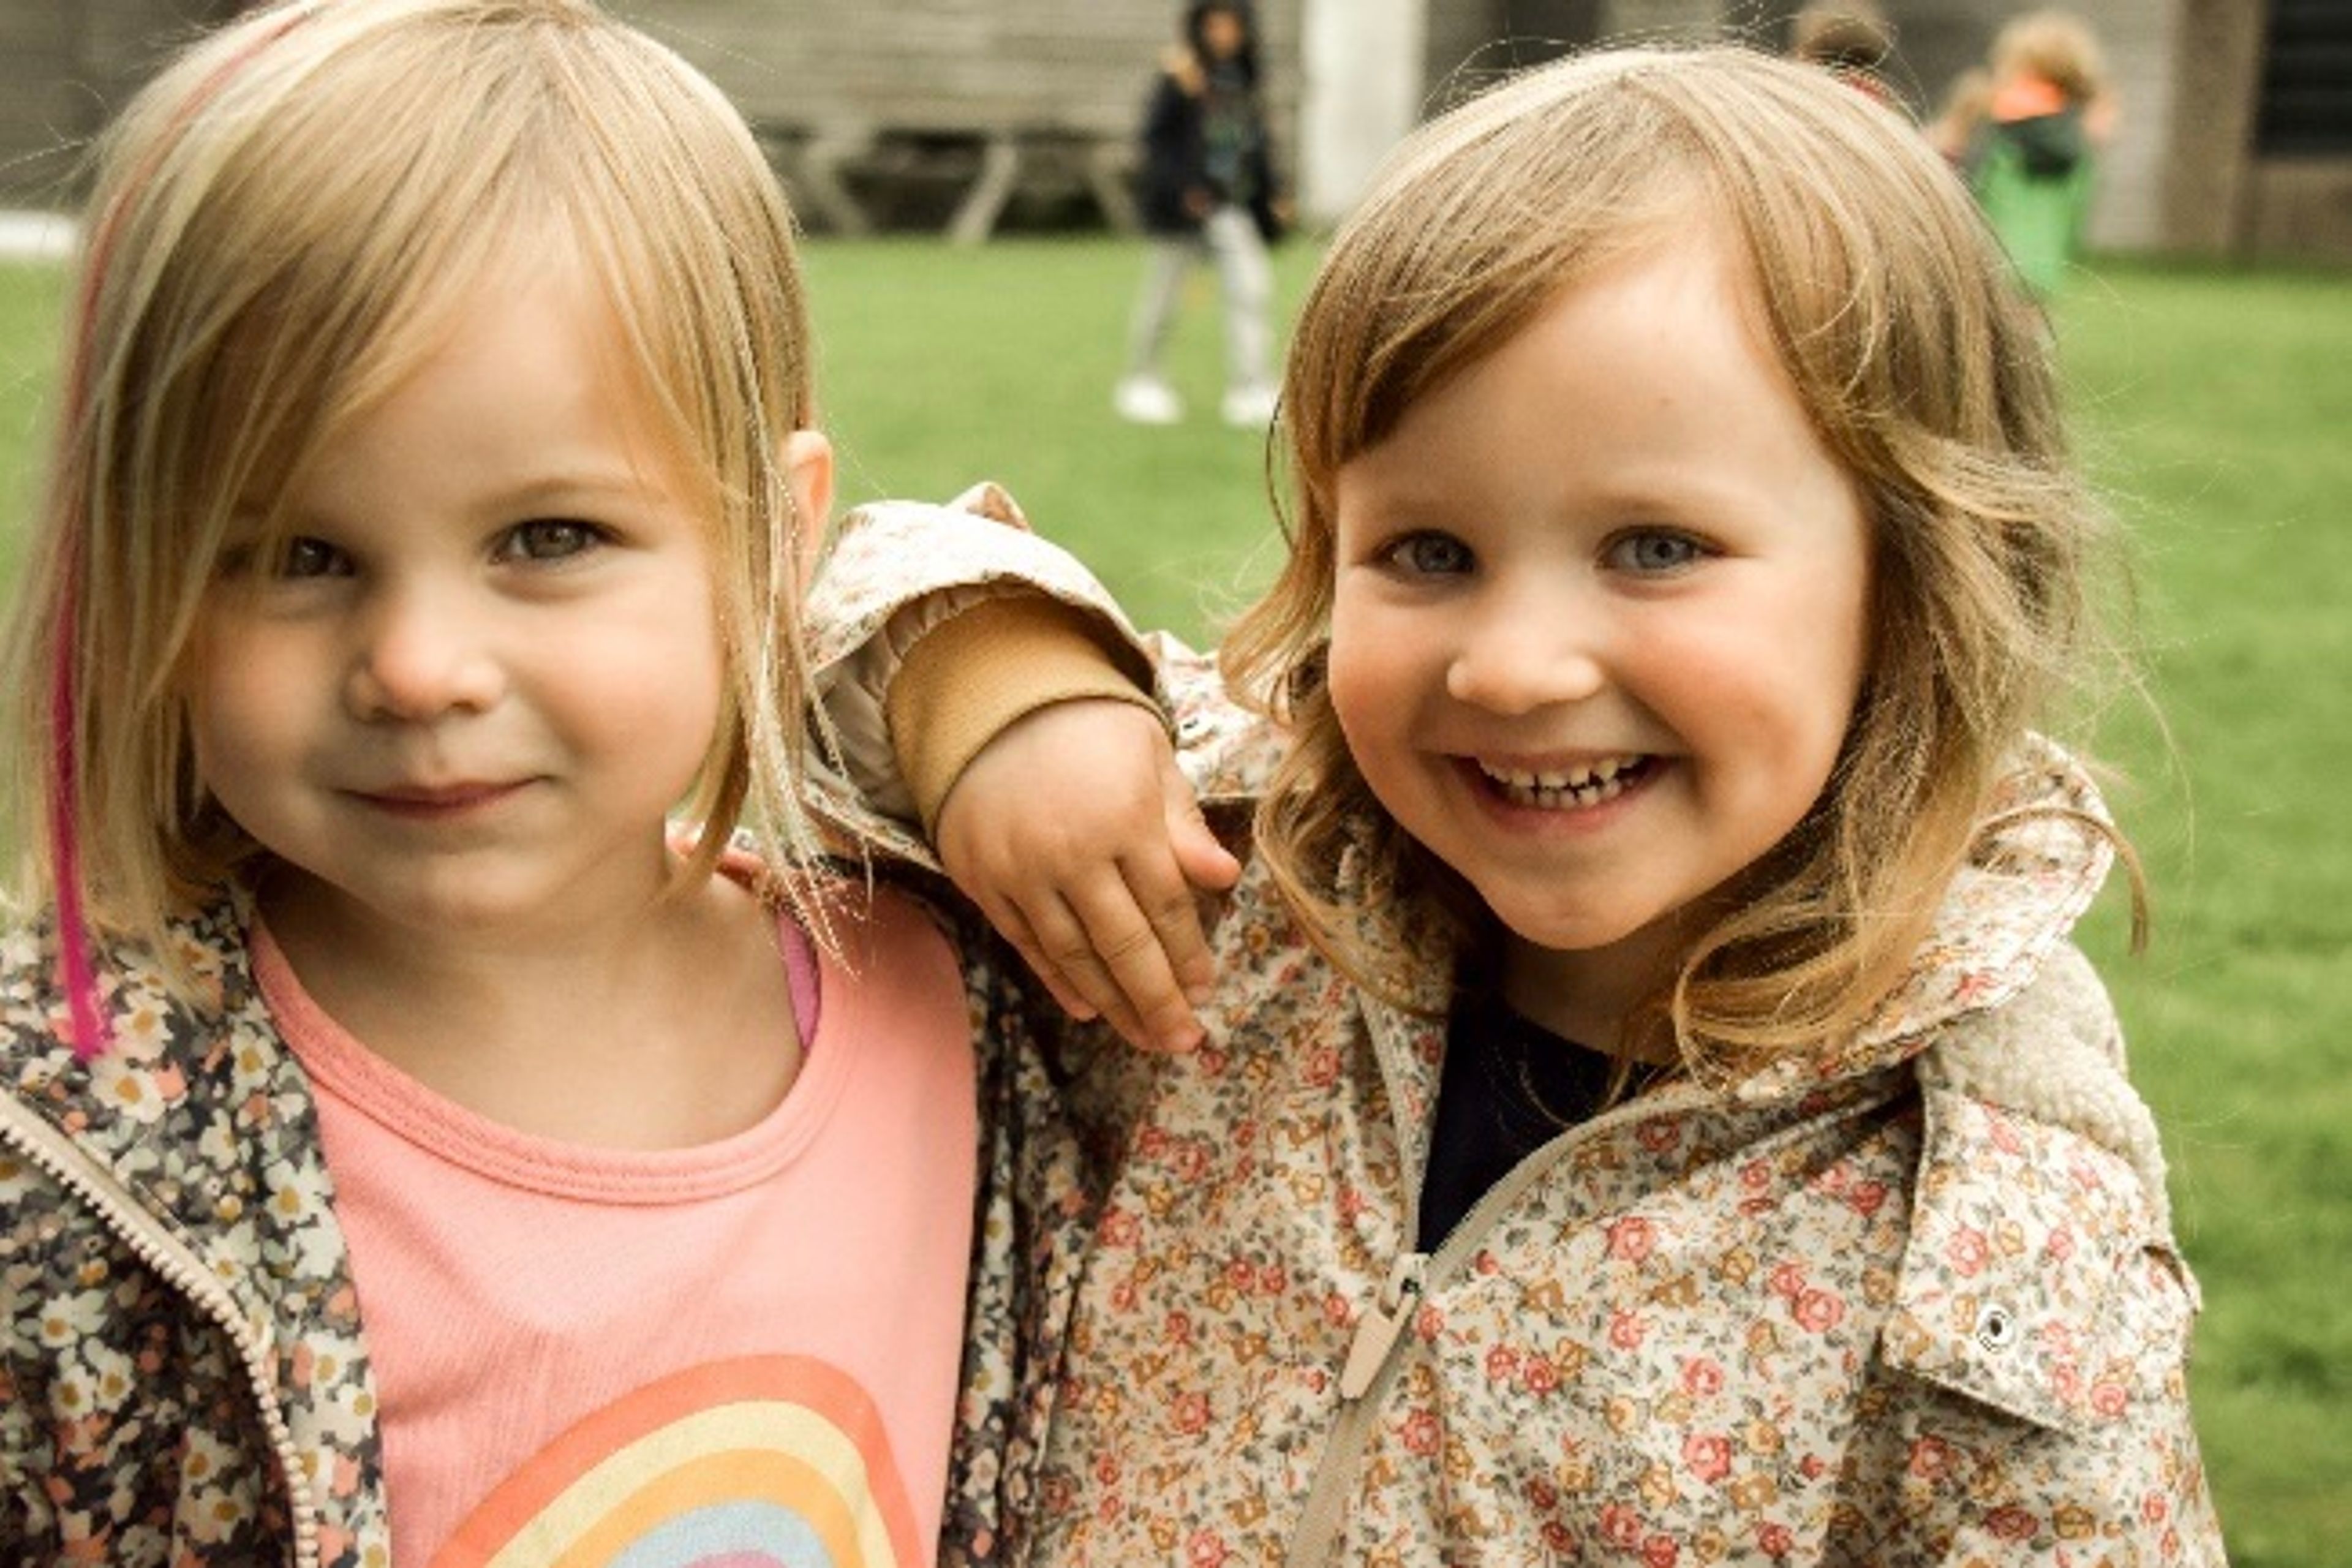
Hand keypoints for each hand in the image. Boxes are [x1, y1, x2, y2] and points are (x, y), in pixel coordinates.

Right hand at [936, 698, 1240, 1051]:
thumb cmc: (1090, 728)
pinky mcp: (980, 877)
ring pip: (1074, 954)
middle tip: (1183, 1041)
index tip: (1205, 991)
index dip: (1188, 954)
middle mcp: (1071, 851)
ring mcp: (1020, 869)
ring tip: (1143, 1038)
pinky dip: (1057, 980)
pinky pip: (1025, 943)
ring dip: (1112, 1004)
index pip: (1166, 905)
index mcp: (1124, 818)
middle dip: (1158, 1000)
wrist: (993, 702)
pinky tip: (1088, 1008)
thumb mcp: (1150, 759)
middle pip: (1124, 944)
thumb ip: (1183, 825)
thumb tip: (1225, 878)